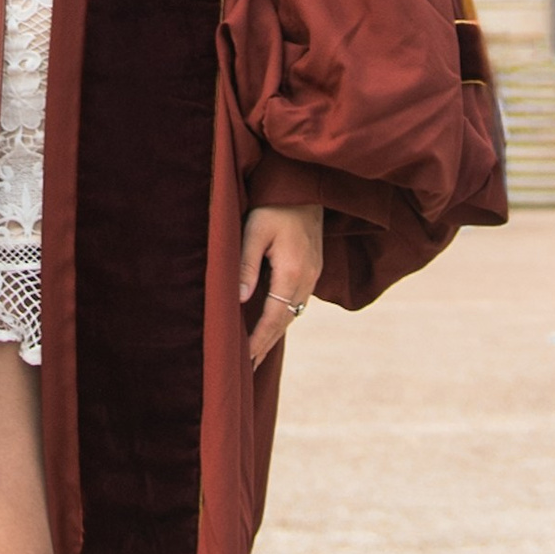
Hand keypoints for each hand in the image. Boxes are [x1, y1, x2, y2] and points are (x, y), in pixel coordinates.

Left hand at [240, 202, 324, 368]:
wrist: (305, 186)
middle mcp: (307, 277)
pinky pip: (298, 300)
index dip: (259, 340)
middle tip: (249, 367)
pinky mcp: (313, 267)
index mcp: (292, 271)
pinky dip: (284, 316)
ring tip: (258, 351)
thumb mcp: (253, 231)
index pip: (273, 317)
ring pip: (294, 312)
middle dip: (267, 344)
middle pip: (285, 320)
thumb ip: (246, 265)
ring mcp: (313, 273)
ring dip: (276, 332)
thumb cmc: (274, 205)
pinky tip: (274, 322)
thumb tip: (240, 301)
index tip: (245, 359)